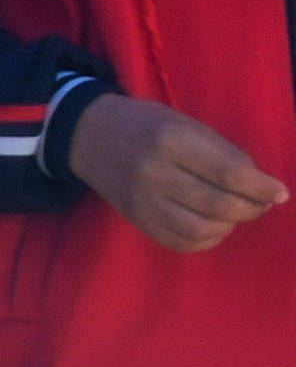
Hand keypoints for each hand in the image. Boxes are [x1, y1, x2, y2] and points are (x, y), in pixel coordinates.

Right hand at [69, 93, 284, 253]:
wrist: (89, 135)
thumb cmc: (148, 124)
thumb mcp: (187, 125)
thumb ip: (223, 154)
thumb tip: (262, 187)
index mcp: (172, 140)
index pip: (230, 173)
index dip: (262, 187)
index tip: (280, 193)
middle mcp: (154, 172)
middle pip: (218, 204)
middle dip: (251, 208)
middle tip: (262, 204)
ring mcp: (141, 200)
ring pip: (200, 229)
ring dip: (230, 225)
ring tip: (237, 214)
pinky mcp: (134, 218)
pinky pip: (178, 242)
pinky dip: (206, 240)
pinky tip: (215, 227)